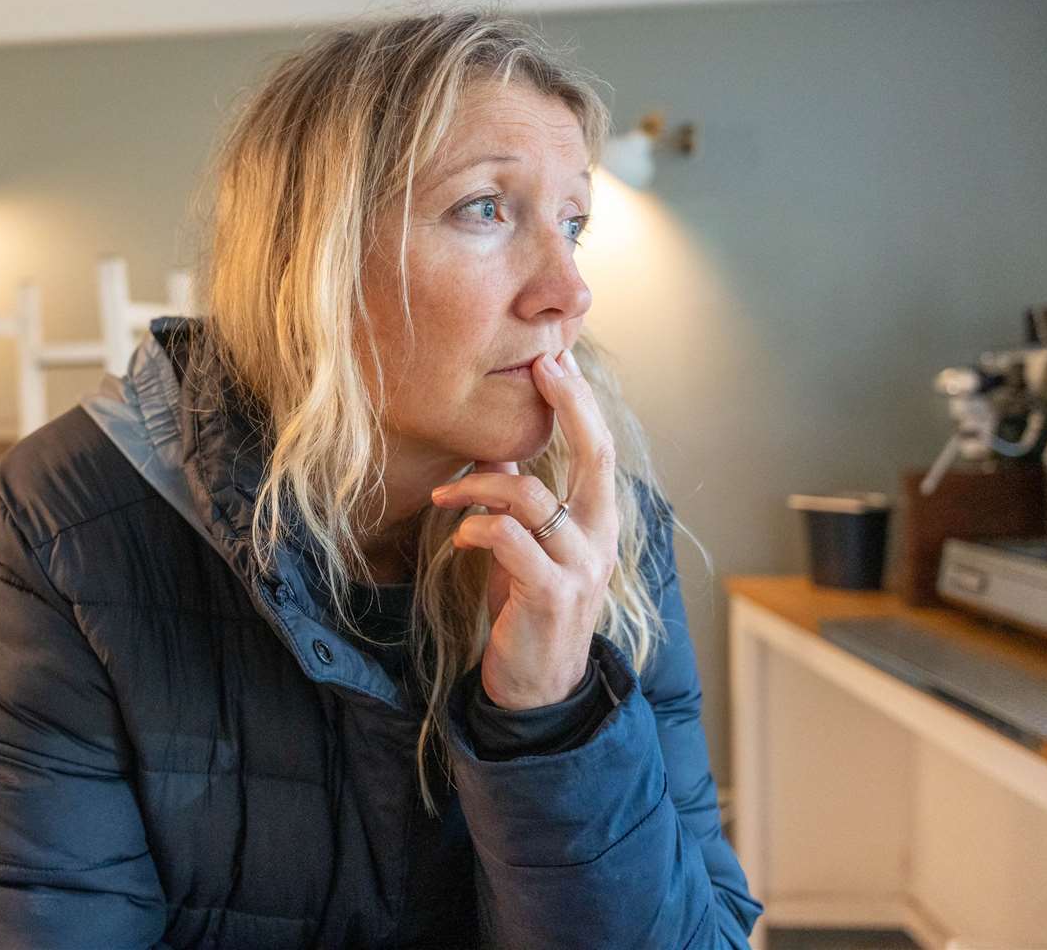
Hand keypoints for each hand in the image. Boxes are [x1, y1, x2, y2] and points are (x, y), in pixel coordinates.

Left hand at [429, 348, 619, 709]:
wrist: (538, 687)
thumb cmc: (527, 608)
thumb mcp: (528, 546)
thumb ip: (521, 500)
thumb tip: (500, 450)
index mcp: (597, 522)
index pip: (599, 448)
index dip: (581, 401)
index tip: (557, 358)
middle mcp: (600, 539)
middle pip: (595, 455)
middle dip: (569, 404)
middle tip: (540, 367)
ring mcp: (581, 568)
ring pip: (533, 496)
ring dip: (481, 486)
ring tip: (446, 497)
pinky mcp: (550, 595)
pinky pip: (510, 539)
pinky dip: (477, 527)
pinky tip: (459, 535)